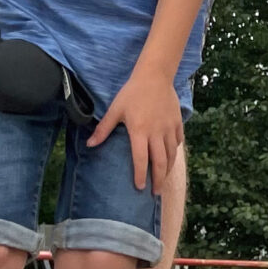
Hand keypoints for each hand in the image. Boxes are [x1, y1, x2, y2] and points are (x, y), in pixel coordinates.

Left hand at [89, 64, 183, 192]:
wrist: (155, 76)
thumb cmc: (132, 93)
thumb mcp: (115, 110)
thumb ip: (104, 129)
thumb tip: (90, 145)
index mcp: (140, 132)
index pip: (141, 159)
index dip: (140, 175)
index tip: (139, 188)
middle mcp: (156, 133)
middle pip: (160, 162)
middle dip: (158, 180)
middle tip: (155, 192)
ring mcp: (169, 128)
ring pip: (171, 154)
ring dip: (168, 169)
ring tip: (163, 179)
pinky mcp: (177, 123)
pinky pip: (178, 141)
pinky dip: (174, 151)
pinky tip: (171, 156)